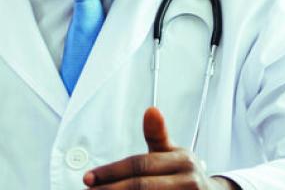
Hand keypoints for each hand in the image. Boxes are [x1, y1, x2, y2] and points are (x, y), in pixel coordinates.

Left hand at [83, 106, 237, 188]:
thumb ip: (157, 135)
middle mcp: (188, 181)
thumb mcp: (173, 152)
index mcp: (182, 161)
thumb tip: (151, 109)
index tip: (89, 177)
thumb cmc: (183, 173)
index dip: (112, 171)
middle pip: (142, 186)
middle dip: (111, 189)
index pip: (141, 165)